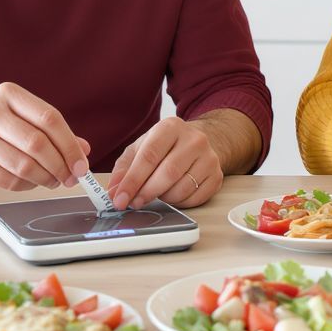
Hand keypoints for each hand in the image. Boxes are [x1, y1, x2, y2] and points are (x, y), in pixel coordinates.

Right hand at [0, 82, 90, 190]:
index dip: (70, 144)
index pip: (49, 118)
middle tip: (71, 177)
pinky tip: (32, 182)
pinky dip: (27, 186)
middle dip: (61, 165)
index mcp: (8, 95)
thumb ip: (52, 130)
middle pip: (38, 144)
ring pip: (24, 166)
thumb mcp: (20, 116)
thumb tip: (83, 149)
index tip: (81, 163)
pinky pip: (9, 181)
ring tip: (54, 180)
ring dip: (46, 178)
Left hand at [106, 116, 221, 209]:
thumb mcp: (141, 148)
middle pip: (168, 173)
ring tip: (156, 193)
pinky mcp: (217, 176)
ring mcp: (209, 157)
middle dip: (147, 192)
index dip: (132, 180)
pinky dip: (179, 202)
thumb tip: (115, 191)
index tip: (120, 198)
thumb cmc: (166, 147)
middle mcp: (194, 139)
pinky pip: (195, 198)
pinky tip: (173, 194)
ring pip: (182, 188)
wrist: (198, 143)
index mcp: (170, 127)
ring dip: (163, 198)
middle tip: (133, 203)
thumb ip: (125, 168)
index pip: (149, 156)